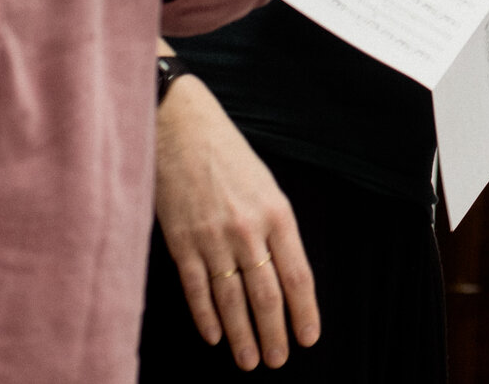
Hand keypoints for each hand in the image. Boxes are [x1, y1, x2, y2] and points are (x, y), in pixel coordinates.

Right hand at [156, 75, 318, 368]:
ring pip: (232, 300)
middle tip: (278, 360)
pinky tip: (215, 336)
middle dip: (274, 333)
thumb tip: (283, 272)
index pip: (298, 276)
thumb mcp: (265, 185)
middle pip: (266, 295)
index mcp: (277, 214)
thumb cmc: (227, 154)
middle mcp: (249, 231)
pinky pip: (197, 289)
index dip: (304, 312)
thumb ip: (275, 227)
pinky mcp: (181, 242)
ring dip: (242, 335)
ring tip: (250, 360)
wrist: (180, 127)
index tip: (308, 339)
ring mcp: (213, 239)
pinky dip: (206, 316)